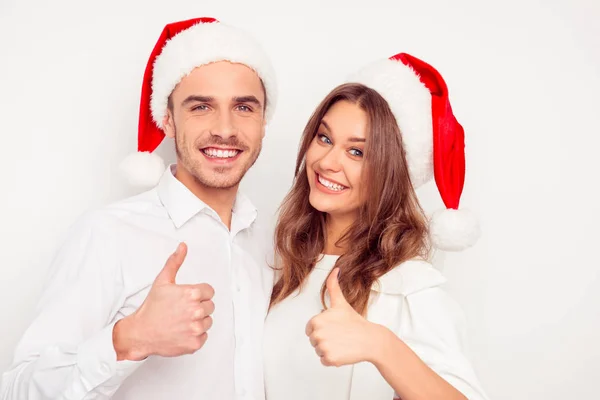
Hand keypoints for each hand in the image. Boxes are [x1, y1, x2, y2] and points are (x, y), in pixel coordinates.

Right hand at [113, 243, 214, 359]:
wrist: (141, 333)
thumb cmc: (152, 308)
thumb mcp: (162, 281)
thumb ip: (175, 262)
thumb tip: (183, 247)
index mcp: (192, 294)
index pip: (210, 292)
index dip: (199, 294)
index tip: (186, 299)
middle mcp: (196, 311)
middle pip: (210, 306)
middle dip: (199, 307)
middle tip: (182, 310)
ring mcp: (196, 328)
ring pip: (208, 321)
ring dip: (198, 321)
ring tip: (181, 321)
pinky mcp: (195, 343)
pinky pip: (204, 336)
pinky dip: (195, 335)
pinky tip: (182, 331)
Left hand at [305, 267, 379, 366]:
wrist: (370, 339)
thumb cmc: (355, 322)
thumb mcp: (340, 302)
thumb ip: (333, 285)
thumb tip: (335, 270)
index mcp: (316, 320)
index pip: (310, 329)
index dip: (322, 328)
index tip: (333, 327)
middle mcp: (317, 334)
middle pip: (314, 340)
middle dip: (326, 339)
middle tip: (339, 335)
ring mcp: (323, 347)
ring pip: (319, 351)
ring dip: (329, 349)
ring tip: (342, 343)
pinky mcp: (329, 359)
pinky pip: (324, 361)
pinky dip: (332, 359)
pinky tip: (343, 351)